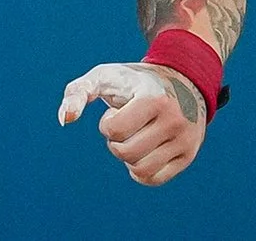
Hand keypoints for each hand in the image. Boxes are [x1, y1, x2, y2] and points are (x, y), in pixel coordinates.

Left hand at [57, 60, 207, 185]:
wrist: (184, 77)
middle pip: (126, 153)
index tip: (118, 110)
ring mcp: (185, 138)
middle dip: (116, 142)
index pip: (115, 130)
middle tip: (126, 126)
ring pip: (140, 170)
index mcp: (154, 97)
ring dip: (128, 157)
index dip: (107, 123)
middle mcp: (174, 119)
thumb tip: (66, 120)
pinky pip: (154, 179)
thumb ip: (77, 93)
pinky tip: (143, 151)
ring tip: (135, 138)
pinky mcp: (189, 154)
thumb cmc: (134, 81)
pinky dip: (140, 171)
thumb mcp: (105, 76)